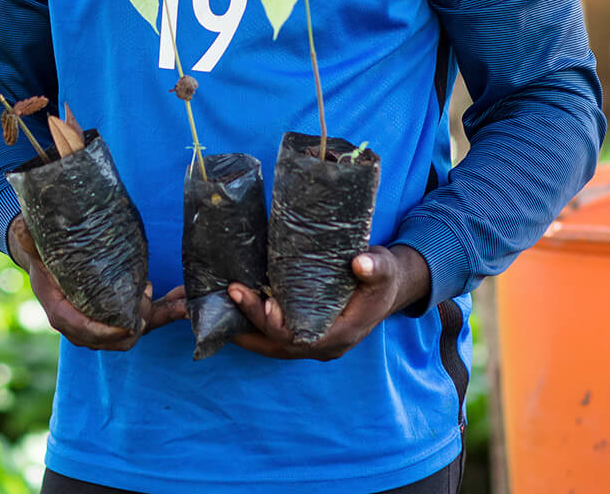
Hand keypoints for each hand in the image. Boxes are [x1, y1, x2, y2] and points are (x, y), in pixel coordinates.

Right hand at [7, 215, 184, 350]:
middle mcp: (82, 324)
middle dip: (136, 321)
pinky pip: (144, 319)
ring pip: (135, 331)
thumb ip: (29, 239)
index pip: (83, 330)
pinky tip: (182, 300)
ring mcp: (101, 323)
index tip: (125, 325)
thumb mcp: (32, 245)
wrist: (47, 260)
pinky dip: (164, 312)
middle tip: (145, 290)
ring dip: (159, 316)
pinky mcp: (118, 315)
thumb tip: (24, 227)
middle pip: (115, 338)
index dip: (104, 333)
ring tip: (178, 300)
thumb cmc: (41, 253)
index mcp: (60, 311)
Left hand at [225, 244, 429, 360]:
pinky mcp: (308, 335)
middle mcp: (326, 346)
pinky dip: (256, 330)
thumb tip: (361, 262)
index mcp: (342, 334)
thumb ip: (375, 267)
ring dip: (247, 333)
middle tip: (232, 295)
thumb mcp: (383, 269)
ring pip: (274, 347)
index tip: (262, 303)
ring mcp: (316, 345)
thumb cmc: (382, 278)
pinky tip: (236, 314)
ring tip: (219, 314)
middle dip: (251, 325)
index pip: (301, 339)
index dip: (277, 326)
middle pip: (280, 345)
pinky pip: (276, 340)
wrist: (390, 289)